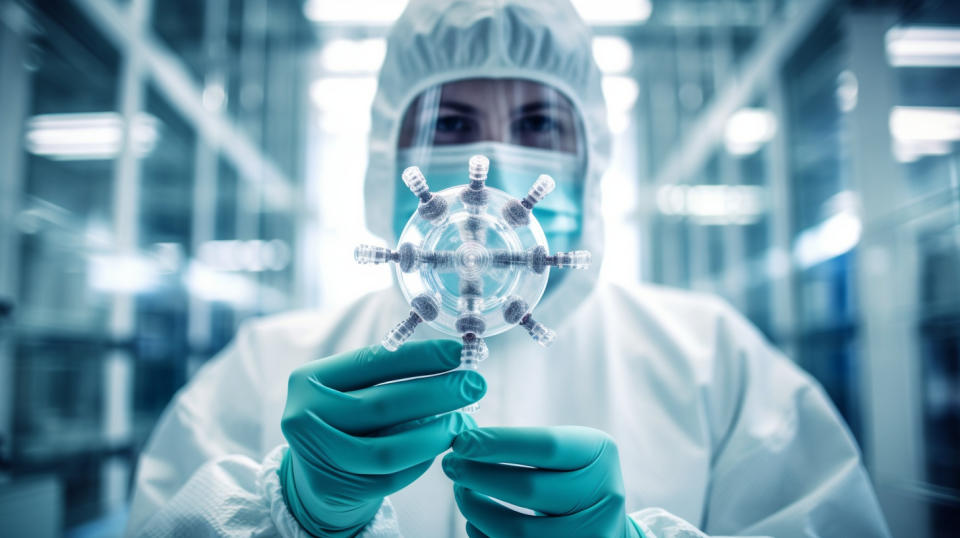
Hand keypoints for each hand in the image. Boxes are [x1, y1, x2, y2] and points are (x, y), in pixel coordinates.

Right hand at [279, 340, 484, 536]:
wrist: (315, 476)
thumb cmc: (347, 423)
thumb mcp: (357, 392)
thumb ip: (394, 379)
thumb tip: (457, 369)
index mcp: (309, 379)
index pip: (371, 361)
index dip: (419, 356)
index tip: (458, 351)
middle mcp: (303, 415)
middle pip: (382, 404)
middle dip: (436, 393)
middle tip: (475, 385)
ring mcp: (314, 456)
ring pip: (388, 449)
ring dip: (434, 435)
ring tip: (463, 423)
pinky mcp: (332, 489)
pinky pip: (390, 476)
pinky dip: (421, 461)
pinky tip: (439, 447)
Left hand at [443, 426, 643, 537]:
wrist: (604, 524)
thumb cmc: (571, 477)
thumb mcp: (564, 451)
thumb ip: (523, 446)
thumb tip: (463, 444)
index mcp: (600, 454)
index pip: (546, 445)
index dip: (498, 443)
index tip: (460, 442)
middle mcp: (605, 497)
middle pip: (529, 489)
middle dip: (479, 476)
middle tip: (450, 466)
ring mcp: (592, 535)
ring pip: (518, 532)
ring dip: (477, 511)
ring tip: (461, 493)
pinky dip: (487, 536)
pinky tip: (476, 521)